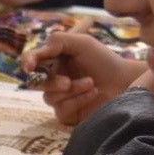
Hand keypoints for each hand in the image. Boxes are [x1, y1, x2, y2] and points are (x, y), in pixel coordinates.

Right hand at [22, 27, 147, 124]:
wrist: (126, 82)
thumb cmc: (104, 60)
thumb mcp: (83, 42)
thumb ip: (59, 40)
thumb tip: (40, 50)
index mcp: (54, 60)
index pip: (32, 60)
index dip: (27, 62)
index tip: (30, 66)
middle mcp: (54, 78)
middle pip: (35, 82)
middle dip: (51, 82)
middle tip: (66, 82)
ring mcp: (61, 97)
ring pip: (50, 97)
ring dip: (72, 90)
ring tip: (91, 84)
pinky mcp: (68, 113)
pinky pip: (61, 110)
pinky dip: (78, 100)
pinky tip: (93, 94)